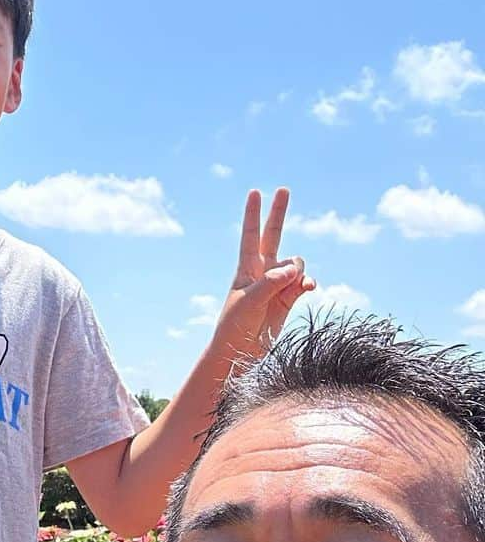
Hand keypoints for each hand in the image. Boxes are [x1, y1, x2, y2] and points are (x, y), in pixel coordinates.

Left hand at [216, 188, 315, 357]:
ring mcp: (276, 285)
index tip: (255, 192)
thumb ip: (271, 282)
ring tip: (290, 288)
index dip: (253, 214)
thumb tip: (294, 268)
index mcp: (246, 269)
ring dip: (297, 271)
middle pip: (273, 236)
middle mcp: (262, 272)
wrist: (238, 352)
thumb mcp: (249, 302)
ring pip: (296, 264)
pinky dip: (307, 283)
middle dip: (278, 213)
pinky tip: (308, 288)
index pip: (251, 235)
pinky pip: (303, 283)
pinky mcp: (287, 300)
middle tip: (283, 189)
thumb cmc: (234, 326)